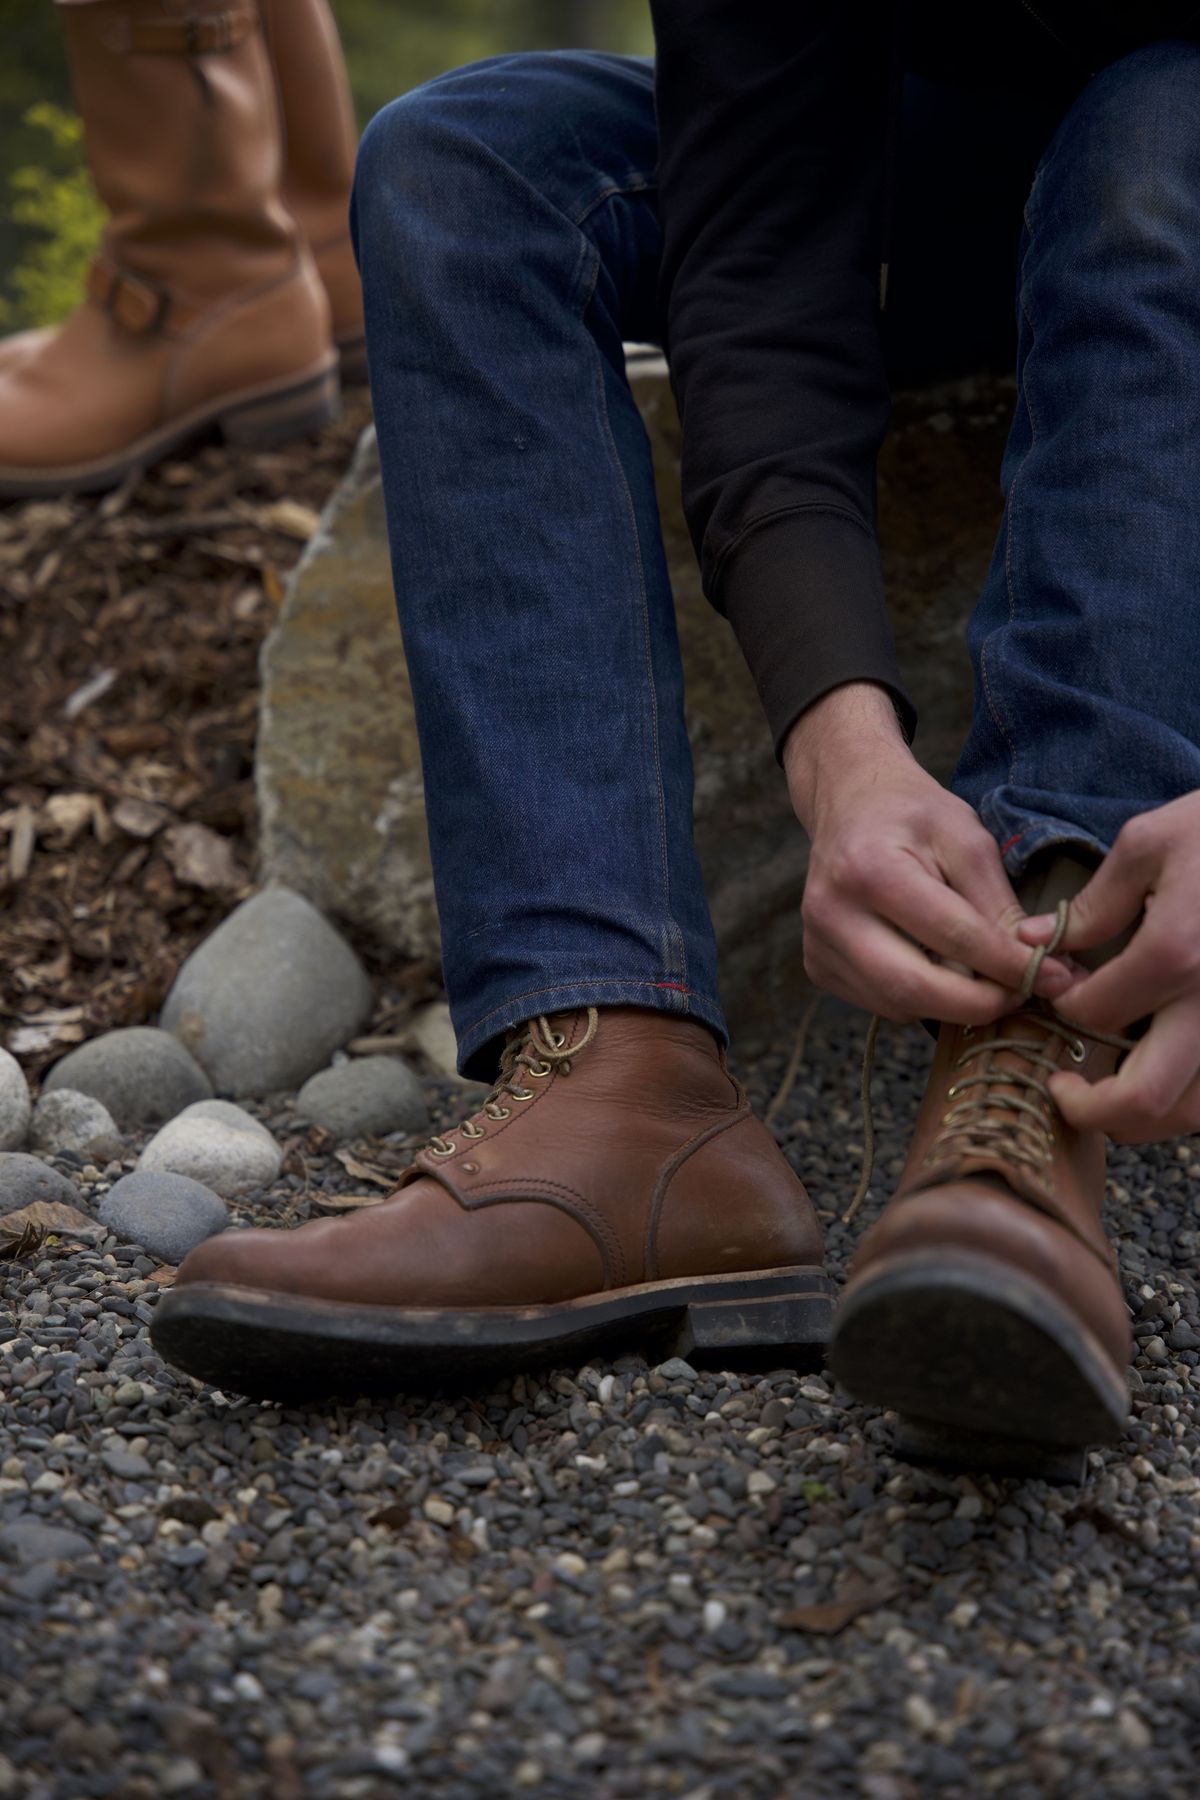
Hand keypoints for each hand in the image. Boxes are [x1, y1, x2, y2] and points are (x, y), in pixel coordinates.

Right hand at [784, 684, 1073, 1025]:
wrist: (849, 802)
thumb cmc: (912, 815)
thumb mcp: (966, 839)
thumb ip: (999, 905)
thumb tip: (1042, 967)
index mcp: (870, 870)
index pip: (953, 937)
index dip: (1010, 965)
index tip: (1057, 976)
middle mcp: (830, 913)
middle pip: (914, 989)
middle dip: (980, 1004)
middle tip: (1025, 995)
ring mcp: (816, 944)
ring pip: (898, 1006)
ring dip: (952, 1004)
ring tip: (986, 976)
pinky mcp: (816, 965)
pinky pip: (881, 1004)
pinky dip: (921, 998)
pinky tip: (937, 965)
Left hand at [1017, 792, 1199, 1141]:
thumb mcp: (1150, 844)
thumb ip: (1092, 904)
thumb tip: (1033, 942)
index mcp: (1175, 952)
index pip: (1094, 1013)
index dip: (1060, 1013)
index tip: (1051, 998)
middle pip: (1146, 1096)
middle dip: (1091, 1109)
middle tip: (1062, 1090)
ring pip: (1191, 1113)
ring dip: (1141, 1119)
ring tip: (1107, 1096)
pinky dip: (1182, 1101)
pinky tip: (1158, 1074)